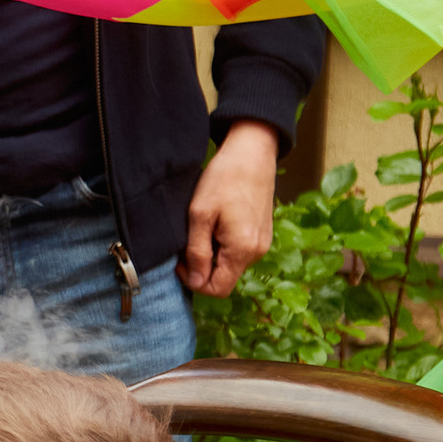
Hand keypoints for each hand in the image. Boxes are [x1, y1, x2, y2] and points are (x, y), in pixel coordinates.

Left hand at [180, 121, 281, 296]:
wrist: (252, 152)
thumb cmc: (224, 178)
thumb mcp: (200, 215)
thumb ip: (197, 251)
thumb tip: (195, 282)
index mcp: (243, 249)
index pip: (217, 289)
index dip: (194, 281)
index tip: (180, 260)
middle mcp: (257, 251)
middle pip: (224, 278)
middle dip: (201, 268)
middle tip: (187, 242)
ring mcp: (262, 243)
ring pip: (230, 265)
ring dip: (211, 255)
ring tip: (201, 228)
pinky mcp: (262, 234)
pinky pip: (239, 252)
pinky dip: (223, 246)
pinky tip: (215, 224)